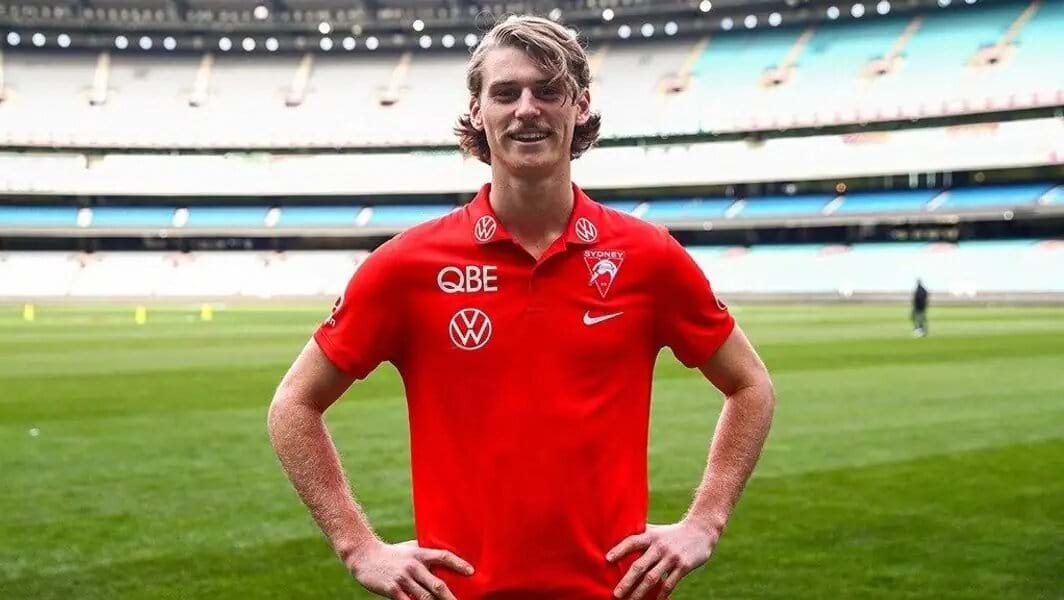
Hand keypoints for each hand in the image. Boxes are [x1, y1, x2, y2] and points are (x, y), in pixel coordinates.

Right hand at [347, 539, 473, 599]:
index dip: (458, 564)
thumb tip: (444, 557)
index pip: (443, 556)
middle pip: (437, 584)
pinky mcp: (392, 589)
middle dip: (450, 596)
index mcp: (420, 554)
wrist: (364, 555)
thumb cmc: (391, 553)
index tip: (471, 572)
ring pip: (425, 597)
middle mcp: (413, 566)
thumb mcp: (410, 548)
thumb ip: (425, 552)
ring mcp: (403, 578)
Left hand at [606, 519, 719, 599]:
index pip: (632, 542)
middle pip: (640, 566)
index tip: (607, 559)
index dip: (619, 549)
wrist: (701, 531)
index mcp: (651, 536)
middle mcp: (659, 547)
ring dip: (640, 592)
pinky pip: (670, 584)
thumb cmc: (672, 533)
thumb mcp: (656, 530)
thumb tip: (618, 536)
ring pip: (653, 578)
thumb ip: (641, 534)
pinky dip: (661, 594)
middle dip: (627, 581)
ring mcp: (671, 557)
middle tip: (616, 594)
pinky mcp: (683, 566)